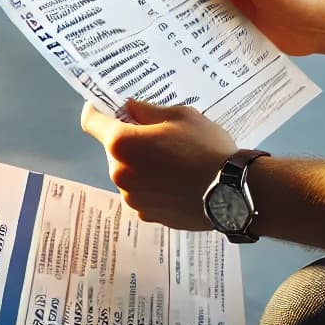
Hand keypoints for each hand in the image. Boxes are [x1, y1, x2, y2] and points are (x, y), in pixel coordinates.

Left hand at [80, 99, 234, 230]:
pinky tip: (177, 184)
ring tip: (174, 164)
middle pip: (115, 150)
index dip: (97, 111)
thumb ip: (147, 111)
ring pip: (129, 174)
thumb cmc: (205, 147)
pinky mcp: (147, 216)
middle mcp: (119, 174)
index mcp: (122, 144)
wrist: (232, 193)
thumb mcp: (180, 116)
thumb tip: (128, 108)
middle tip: (160, 138)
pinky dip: (152, 187)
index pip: (92, 122)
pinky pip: (143, 194)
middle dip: (131, 142)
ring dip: (141, 166)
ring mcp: (132, 199)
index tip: (106, 108)